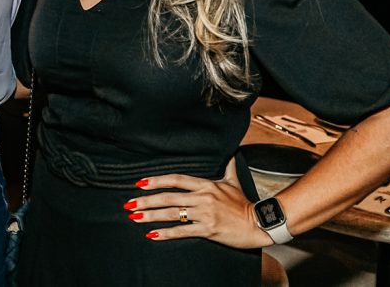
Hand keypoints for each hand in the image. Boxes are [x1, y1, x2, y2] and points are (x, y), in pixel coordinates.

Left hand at [125, 160, 271, 248]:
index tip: (140, 183)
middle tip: (129, 204)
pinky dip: (166, 233)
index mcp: (206, 185)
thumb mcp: (234, 182)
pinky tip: (153, 235)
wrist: (260, 224)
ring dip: (151, 216)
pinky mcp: (209, 230)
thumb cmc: (244, 203)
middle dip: (146, 200)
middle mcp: (203, 198)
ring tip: (135, 217)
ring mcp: (205, 214)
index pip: (176, 180)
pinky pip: (183, 231)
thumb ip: (228, 167)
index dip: (157, 181)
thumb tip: (230, 153)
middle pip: (168, 197)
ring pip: (172, 214)